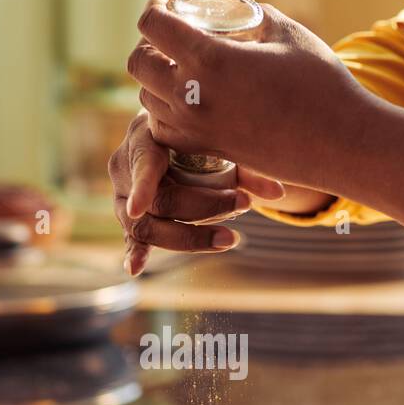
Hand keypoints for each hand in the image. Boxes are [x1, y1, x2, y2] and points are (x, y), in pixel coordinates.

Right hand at [108, 111, 283, 274]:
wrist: (166, 136)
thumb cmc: (191, 135)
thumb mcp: (214, 143)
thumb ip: (244, 167)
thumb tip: (278, 193)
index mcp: (144, 139)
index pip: (143, 165)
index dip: (142, 186)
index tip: (139, 208)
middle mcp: (126, 170)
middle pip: (161, 201)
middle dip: (204, 208)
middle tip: (243, 205)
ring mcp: (125, 198)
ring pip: (150, 226)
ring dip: (192, 237)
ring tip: (230, 239)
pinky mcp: (132, 220)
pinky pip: (133, 239)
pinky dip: (135, 254)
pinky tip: (136, 269)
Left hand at [127, 0, 368, 189]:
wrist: (341, 144)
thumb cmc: (322, 85)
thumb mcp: (286, 32)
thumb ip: (252, 16)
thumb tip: (238, 14)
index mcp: (211, 60)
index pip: (152, 25)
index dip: (155, 8)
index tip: (170, 5)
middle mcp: (193, 97)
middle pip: (137, 64)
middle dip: (149, 44)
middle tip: (172, 38)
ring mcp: (196, 129)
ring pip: (145, 99)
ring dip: (156, 80)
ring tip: (182, 69)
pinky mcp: (206, 151)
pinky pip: (163, 130)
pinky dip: (166, 113)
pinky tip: (189, 101)